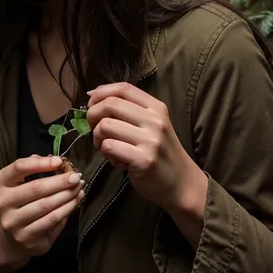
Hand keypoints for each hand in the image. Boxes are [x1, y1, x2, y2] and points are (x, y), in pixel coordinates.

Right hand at [0, 155, 84, 262]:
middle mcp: (3, 202)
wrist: (13, 237)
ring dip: (67, 195)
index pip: (19, 167)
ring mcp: (13, 223)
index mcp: (2, 182)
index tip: (59, 161)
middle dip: (60, 181)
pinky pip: (51, 221)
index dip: (40, 163)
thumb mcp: (23, 180)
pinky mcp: (26, 238)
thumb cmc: (23, 200)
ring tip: (79, 188)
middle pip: (35, 188)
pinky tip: (75, 201)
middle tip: (76, 176)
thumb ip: (36, 167)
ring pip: (45, 205)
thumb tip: (55, 161)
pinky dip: (66, 209)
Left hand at [87, 83, 204, 211]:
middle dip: (92, 115)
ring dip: (97, 137)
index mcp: (156, 107)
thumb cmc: (160, 152)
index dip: (101, 92)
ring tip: (106, 147)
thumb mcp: (151, 124)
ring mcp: (150, 140)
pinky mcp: (143, 160)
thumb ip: (128, 109)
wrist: (181, 183)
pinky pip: (109, 147)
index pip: (123, 88)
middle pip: (110, 104)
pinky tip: (116, 160)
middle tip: (94, 129)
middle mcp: (155, 120)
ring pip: (105, 126)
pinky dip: (106, 153)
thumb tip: (92, 96)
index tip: (91, 103)